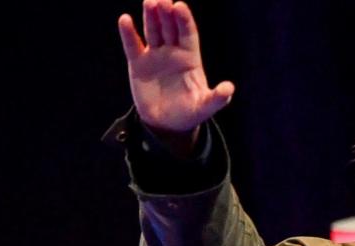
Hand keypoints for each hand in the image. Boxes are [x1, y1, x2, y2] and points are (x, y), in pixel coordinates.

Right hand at [117, 0, 232, 148]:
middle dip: (167, 13)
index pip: (188, 34)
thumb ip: (217, 98)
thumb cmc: (190, 113)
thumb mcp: (205, 107)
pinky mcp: (138, 63)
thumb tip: (229, 88)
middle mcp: (173, 52)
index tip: (179, 6)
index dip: (184, 20)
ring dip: (151, 16)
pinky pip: (133, 45)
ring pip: (153, 31)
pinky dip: (128, 33)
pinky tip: (125, 20)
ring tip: (149, 2)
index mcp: (190, 58)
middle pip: (170, 27)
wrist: (167, 124)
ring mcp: (155, 56)